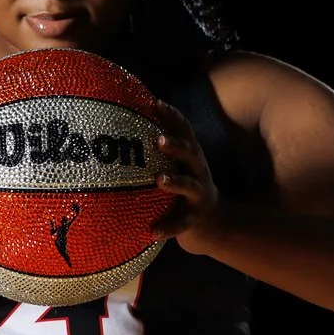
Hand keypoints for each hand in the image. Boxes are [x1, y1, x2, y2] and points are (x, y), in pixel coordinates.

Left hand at [150, 99, 222, 253]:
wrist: (211, 223)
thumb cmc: (184, 187)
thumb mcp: (177, 167)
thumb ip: (158, 153)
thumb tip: (122, 133)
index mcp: (191, 157)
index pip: (185, 131)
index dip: (173, 116)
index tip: (156, 103)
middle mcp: (199, 172)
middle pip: (191, 154)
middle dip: (176, 146)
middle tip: (159, 140)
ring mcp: (199, 195)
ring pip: (190, 187)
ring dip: (175, 182)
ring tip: (159, 180)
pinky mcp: (195, 219)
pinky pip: (181, 224)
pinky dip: (167, 227)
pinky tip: (152, 231)